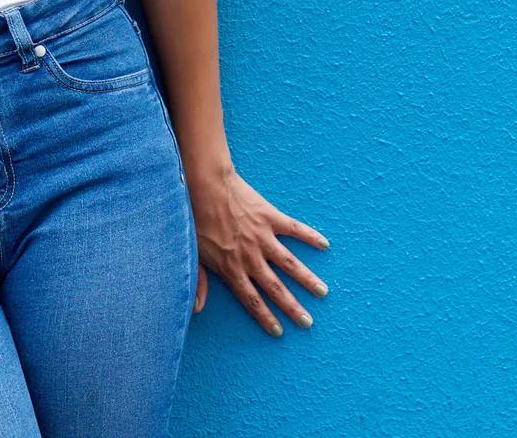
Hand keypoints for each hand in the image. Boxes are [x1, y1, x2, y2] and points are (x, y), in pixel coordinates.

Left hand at [187, 166, 329, 335]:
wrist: (203, 185)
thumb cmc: (193, 219)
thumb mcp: (191, 254)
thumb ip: (198, 283)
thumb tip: (196, 309)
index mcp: (231, 267)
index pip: (251, 299)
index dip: (265, 317)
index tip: (279, 331)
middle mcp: (250, 256)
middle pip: (275, 288)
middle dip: (292, 307)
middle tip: (308, 323)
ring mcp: (262, 237)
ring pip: (290, 263)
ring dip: (307, 279)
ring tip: (322, 292)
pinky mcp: (270, 217)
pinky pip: (294, 229)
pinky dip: (310, 236)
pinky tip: (324, 244)